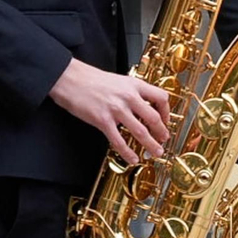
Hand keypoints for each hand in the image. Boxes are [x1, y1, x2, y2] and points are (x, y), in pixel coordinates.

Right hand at [48, 58, 169, 164]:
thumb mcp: (120, 80)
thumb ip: (133, 92)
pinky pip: (118, 140)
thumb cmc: (93, 80)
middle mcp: (128, 96)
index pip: (161, 97)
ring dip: (150, 144)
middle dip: (161, 132)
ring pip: (140, 131)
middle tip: (164, 140)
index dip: (166, 111)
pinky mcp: (102, 120)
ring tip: (156, 152)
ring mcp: (116, 109)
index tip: (165, 121)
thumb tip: (145, 107)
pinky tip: (132, 158)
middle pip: (153, 117)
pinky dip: (128, 152)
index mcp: (134, 85)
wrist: (71, 79)